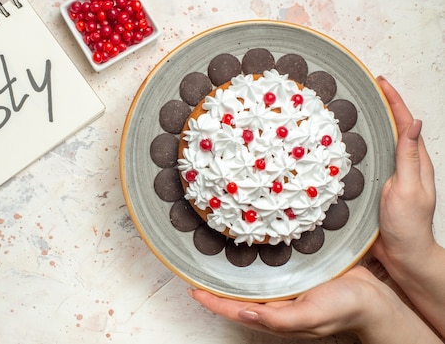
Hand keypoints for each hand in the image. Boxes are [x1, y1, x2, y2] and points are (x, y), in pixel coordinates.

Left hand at [189, 265, 440, 342]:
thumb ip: (279, 318)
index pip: (233, 310)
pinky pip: (267, 270)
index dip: (211, 301)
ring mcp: (284, 289)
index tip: (192, 288)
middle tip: (195, 268)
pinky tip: (246, 249)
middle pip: (236, 296)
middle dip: (215, 286)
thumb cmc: (344, 309)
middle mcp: (275, 302)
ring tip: (212, 257)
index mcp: (275, 316)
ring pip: (248, 282)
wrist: (374, 298)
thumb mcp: (311, 316)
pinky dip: (252, 262)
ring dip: (230, 273)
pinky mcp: (294, 274)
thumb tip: (245, 314)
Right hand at [370, 76, 444, 337]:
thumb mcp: (408, 187)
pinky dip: (353, 148)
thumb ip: (409, 157)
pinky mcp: (372, 187)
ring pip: (375, 144)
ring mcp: (386, 176)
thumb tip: (412, 123)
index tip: (380, 82)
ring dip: (363, 126)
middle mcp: (401, 165)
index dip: (393, 101)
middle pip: (390, 129)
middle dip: (377, 107)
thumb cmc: (408, 224)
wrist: (401, 256)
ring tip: (344, 110)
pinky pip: (363, 162)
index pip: (404, 123)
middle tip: (359, 90)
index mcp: (414, 161)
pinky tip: (338, 145)